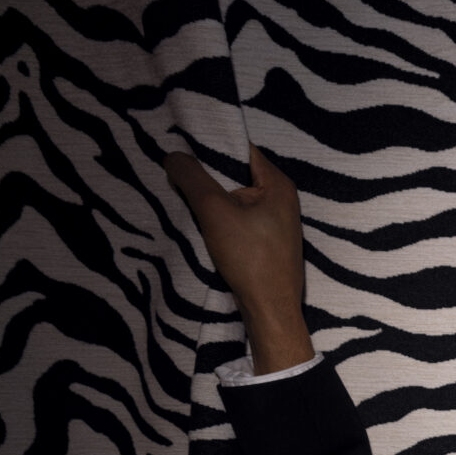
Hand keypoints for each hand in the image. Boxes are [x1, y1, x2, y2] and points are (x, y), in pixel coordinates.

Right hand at [164, 143, 314, 374]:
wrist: (270, 310)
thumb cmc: (250, 257)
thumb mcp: (215, 211)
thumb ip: (193, 179)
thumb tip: (173, 156)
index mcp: (278, 185)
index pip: (242, 150)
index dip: (213, 146)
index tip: (182, 145)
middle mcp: (281, 200)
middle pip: (237, 175)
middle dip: (208, 175)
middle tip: (177, 172)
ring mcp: (275, 223)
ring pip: (235, 200)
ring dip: (211, 200)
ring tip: (183, 195)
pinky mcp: (266, 243)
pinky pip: (238, 220)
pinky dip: (220, 219)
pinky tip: (200, 224)